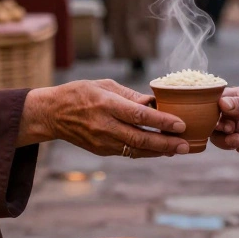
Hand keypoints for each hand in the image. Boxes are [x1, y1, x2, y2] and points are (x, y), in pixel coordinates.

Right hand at [20, 79, 188, 156]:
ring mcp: (102, 141)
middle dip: (166, 143)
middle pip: (141, 138)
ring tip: (179, 149)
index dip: (162, 121)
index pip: (139, 115)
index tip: (180, 124)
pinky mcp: (102, 150)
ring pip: (136, 150)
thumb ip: (130, 96)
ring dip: (159, 151)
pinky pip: (128, 152)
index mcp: (106, 105)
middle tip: (186, 145)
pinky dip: (146, 151)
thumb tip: (154, 103)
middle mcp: (105, 126)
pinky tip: (161, 149)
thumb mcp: (104, 85)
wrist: (52, 114)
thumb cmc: (81, 93)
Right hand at [212, 86, 238, 171]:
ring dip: (219, 131)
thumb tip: (222, 103)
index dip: (214, 102)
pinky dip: (226, 142)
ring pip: (217, 130)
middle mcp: (238, 112)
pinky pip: (226, 143)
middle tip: (225, 122)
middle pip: (215, 114)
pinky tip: (237, 140)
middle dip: (215, 118)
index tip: (215, 106)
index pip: (221, 96)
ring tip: (232, 130)